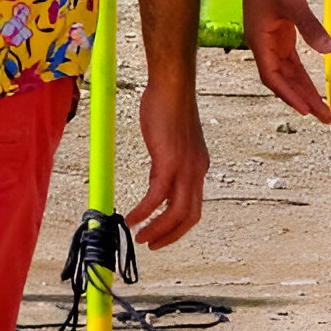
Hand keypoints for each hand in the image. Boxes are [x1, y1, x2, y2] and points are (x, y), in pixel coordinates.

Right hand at [128, 78, 207, 249]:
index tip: (161, 232)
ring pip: (177, 213)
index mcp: (198, 166)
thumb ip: (165, 165)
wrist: (171, 86)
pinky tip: (131, 219)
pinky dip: (144, 213)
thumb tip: (155, 183)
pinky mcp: (169, 162)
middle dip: (171, 235)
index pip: (194, 205)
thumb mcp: (170, 143)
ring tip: (140, 237)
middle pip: (190, 216)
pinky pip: (156, 197)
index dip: (178, 225)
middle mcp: (197, 170)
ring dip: (158, 230)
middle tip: (151, 244)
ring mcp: (185, 168)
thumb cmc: (168, 107)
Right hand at [240, 0, 330, 122]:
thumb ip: (310, 27)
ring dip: (301, 87)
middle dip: (301, 97)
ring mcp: (269, 37)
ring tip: (320, 106)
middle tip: (323, 116)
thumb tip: (328, 49)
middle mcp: (262, 43)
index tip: (307, 110)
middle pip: (281, 79)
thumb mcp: (293, 2)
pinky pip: (289, 57)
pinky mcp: (277, 29)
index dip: (289, 95)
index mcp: (258, 40)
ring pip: (286, 70)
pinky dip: (299, 71)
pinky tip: (310, 81)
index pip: (273, 77)